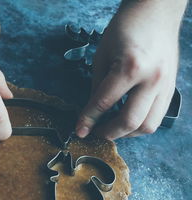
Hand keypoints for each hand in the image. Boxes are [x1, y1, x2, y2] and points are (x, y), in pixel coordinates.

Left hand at [76, 0, 185, 139]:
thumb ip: (97, 87)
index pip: (104, 103)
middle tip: (95, 132)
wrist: (156, 13)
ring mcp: (166, 85)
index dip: (88, 120)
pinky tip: (127, 119)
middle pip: (130, 122)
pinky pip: (158, 116)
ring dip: (127, 133)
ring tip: (112, 128)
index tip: (80, 130)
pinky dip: (140, 124)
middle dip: (108, 133)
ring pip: (148, 126)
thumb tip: (92, 112)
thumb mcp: (102, 56)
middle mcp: (152, 79)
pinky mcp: (171, 88)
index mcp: (130, 67)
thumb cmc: (126, 28)